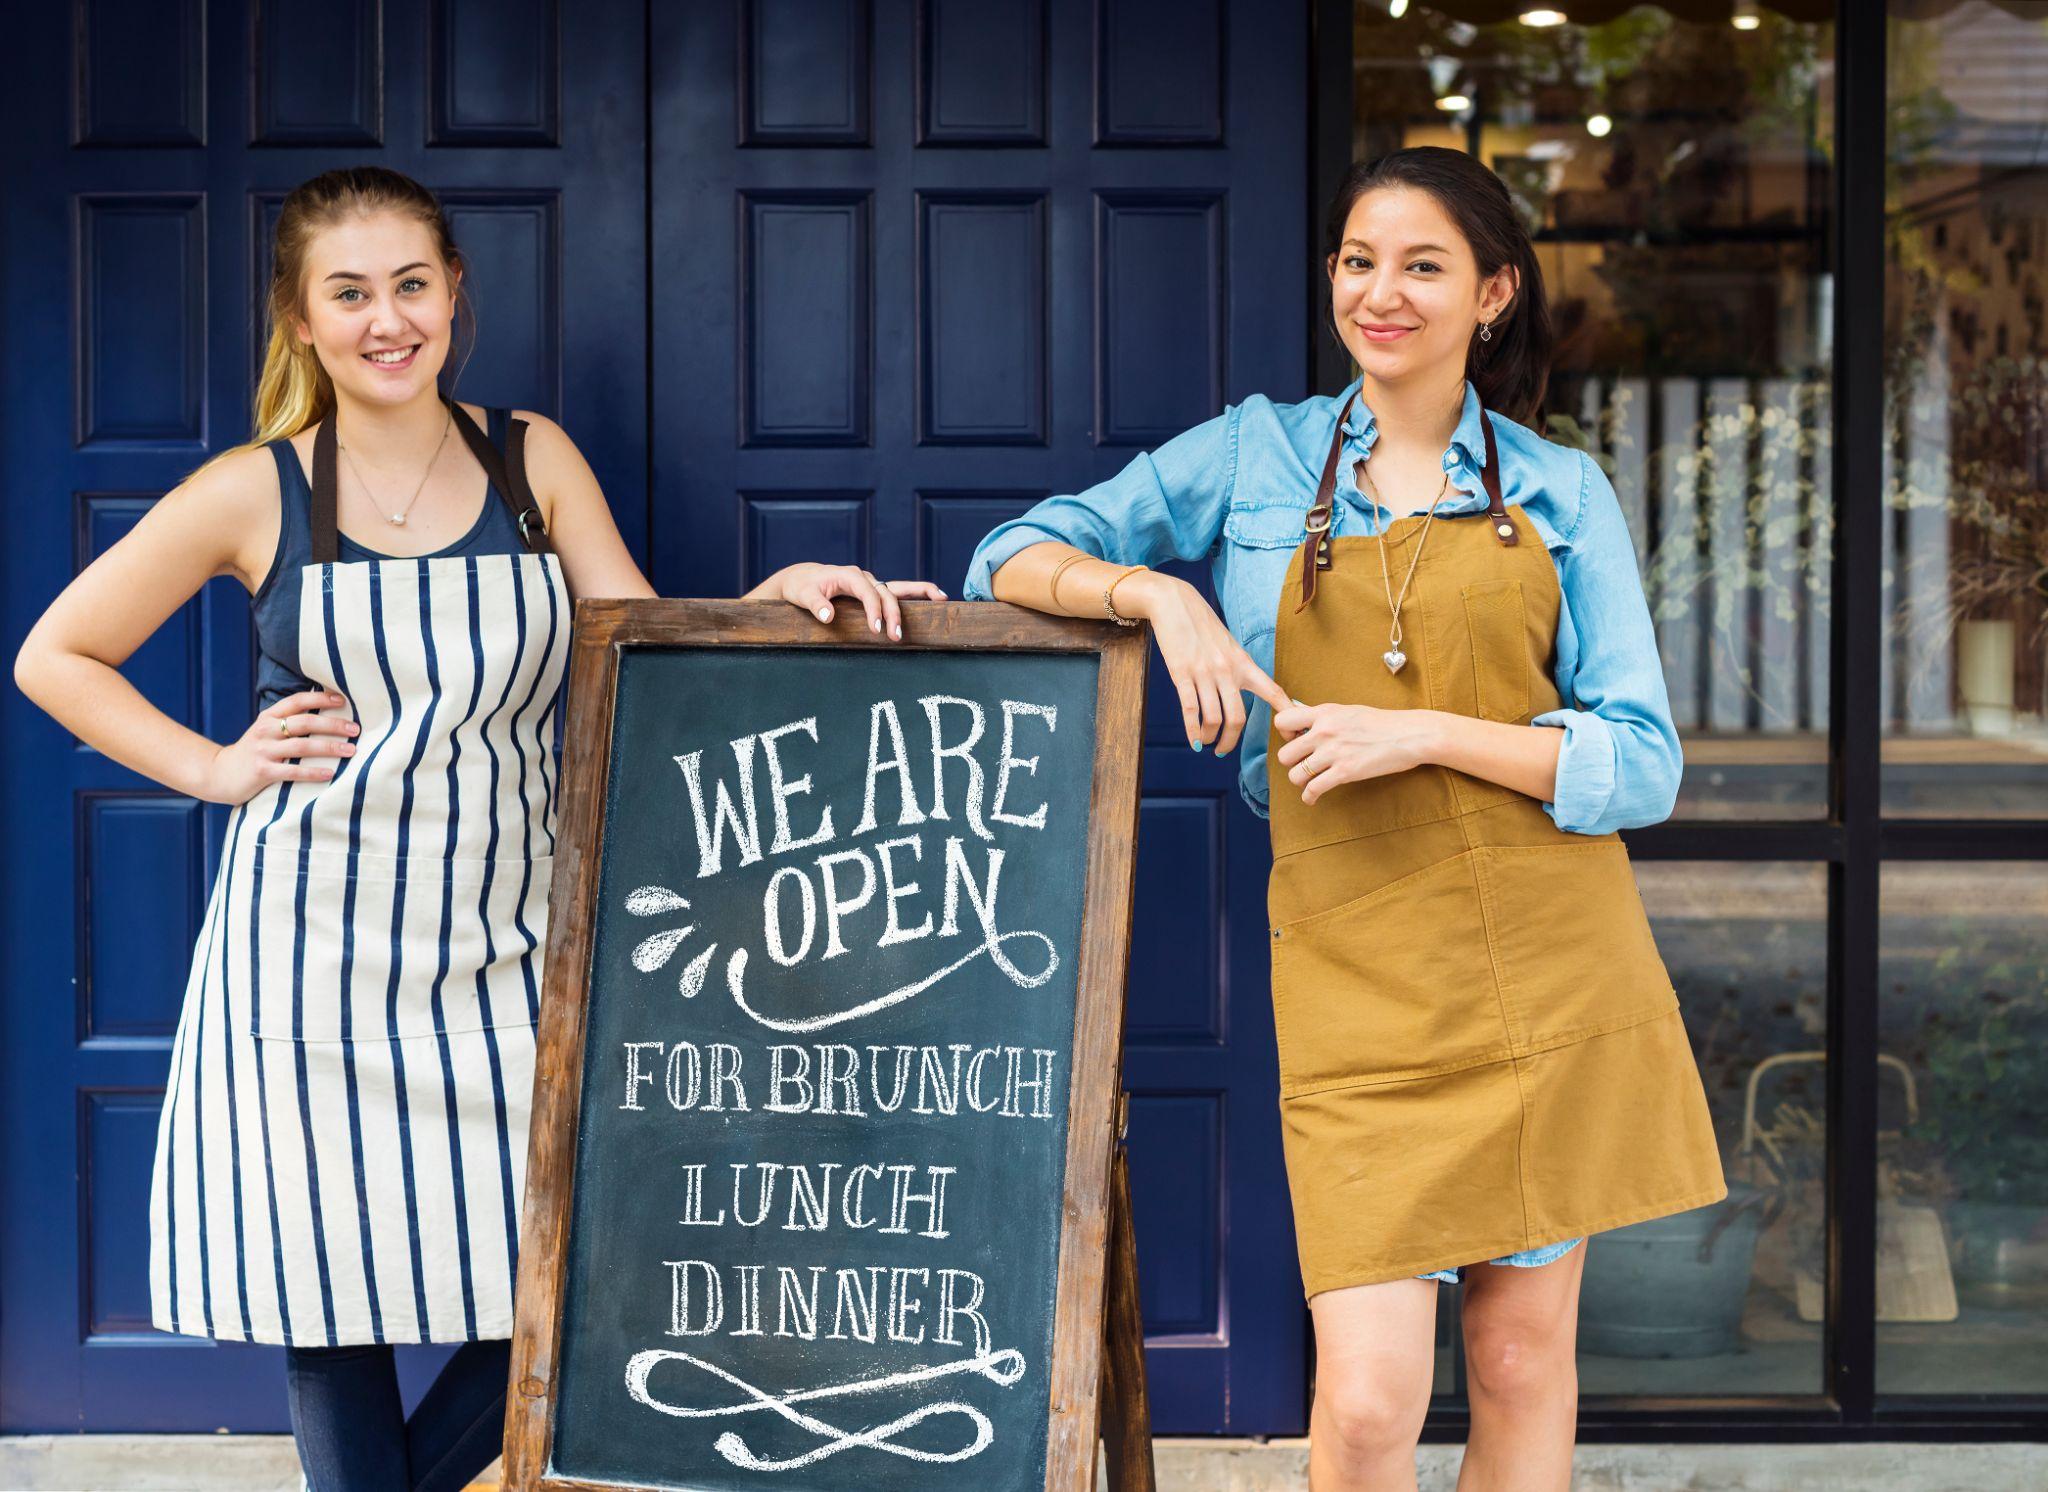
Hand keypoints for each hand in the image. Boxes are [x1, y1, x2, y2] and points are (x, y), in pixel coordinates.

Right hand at [202, 689, 358, 803]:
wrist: (218, 774)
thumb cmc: (254, 751)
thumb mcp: (266, 731)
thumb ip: (289, 722)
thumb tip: (327, 715)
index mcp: (269, 717)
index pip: (297, 701)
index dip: (321, 698)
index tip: (343, 700)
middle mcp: (266, 730)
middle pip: (305, 722)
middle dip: (333, 724)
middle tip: (356, 729)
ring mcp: (263, 751)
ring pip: (302, 746)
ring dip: (329, 747)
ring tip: (351, 750)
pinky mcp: (262, 771)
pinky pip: (292, 771)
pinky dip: (312, 772)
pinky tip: (329, 773)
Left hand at [764, 563, 946, 640]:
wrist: (802, 578)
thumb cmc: (802, 586)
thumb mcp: (803, 595)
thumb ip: (816, 605)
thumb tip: (829, 617)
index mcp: (849, 575)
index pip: (868, 592)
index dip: (874, 611)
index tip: (876, 630)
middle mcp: (864, 577)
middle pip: (887, 592)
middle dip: (895, 613)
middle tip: (897, 636)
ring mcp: (871, 583)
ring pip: (900, 588)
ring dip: (919, 597)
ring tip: (941, 601)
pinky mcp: (874, 591)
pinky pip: (899, 592)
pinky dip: (917, 594)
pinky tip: (935, 598)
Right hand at [1123, 572, 1289, 754]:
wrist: (1175, 603)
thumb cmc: (1201, 626)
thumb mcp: (1228, 645)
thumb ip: (1238, 667)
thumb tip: (1249, 688)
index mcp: (1243, 663)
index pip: (1273, 692)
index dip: (1286, 716)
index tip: (1291, 735)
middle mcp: (1228, 670)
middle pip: (1238, 717)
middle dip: (1231, 740)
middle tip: (1223, 750)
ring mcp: (1204, 672)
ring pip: (1214, 718)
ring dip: (1210, 738)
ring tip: (1206, 742)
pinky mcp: (1182, 673)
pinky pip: (1190, 710)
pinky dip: (1192, 731)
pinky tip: (1194, 741)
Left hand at [1271, 701, 1437, 804]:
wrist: (1410, 734)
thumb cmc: (1382, 723)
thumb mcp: (1348, 710)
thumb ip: (1325, 717)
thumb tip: (1303, 721)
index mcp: (1324, 713)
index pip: (1282, 721)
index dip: (1285, 734)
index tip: (1296, 740)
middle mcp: (1324, 731)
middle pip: (1284, 754)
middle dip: (1292, 762)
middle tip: (1306, 764)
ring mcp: (1333, 753)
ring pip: (1295, 775)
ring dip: (1301, 781)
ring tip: (1310, 781)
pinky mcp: (1345, 772)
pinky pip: (1313, 789)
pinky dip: (1309, 797)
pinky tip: (1312, 798)